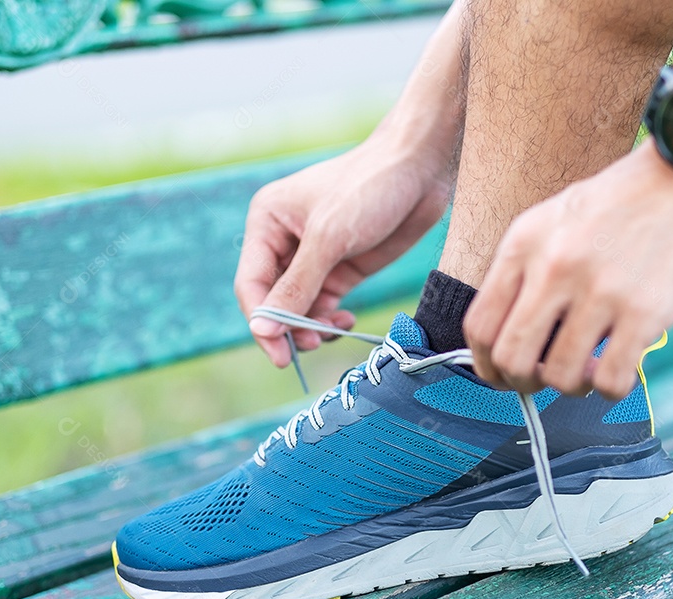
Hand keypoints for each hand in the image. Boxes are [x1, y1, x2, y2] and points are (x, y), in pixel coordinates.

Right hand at [236, 132, 451, 366]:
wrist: (421, 167)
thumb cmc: (369, 188)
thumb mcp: (329, 239)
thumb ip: (296, 287)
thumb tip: (261, 330)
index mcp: (267, 223)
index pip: (251, 284)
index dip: (262, 322)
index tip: (279, 357)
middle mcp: (284, 241)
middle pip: (273, 300)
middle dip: (290, 327)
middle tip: (312, 345)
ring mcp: (314, 257)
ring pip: (299, 308)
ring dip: (311, 327)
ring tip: (333, 331)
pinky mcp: (342, 268)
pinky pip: (324, 305)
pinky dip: (331, 320)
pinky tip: (346, 322)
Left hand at [464, 138, 672, 398]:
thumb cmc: (625, 198)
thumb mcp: (555, 218)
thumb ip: (527, 268)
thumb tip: (509, 330)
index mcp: (524, 245)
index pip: (479, 326)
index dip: (485, 364)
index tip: (502, 373)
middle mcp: (554, 269)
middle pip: (512, 359)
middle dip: (522, 382)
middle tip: (543, 378)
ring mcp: (599, 292)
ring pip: (560, 377)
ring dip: (571, 388)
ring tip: (588, 371)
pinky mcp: (644, 312)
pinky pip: (611, 381)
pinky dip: (610, 389)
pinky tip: (618, 371)